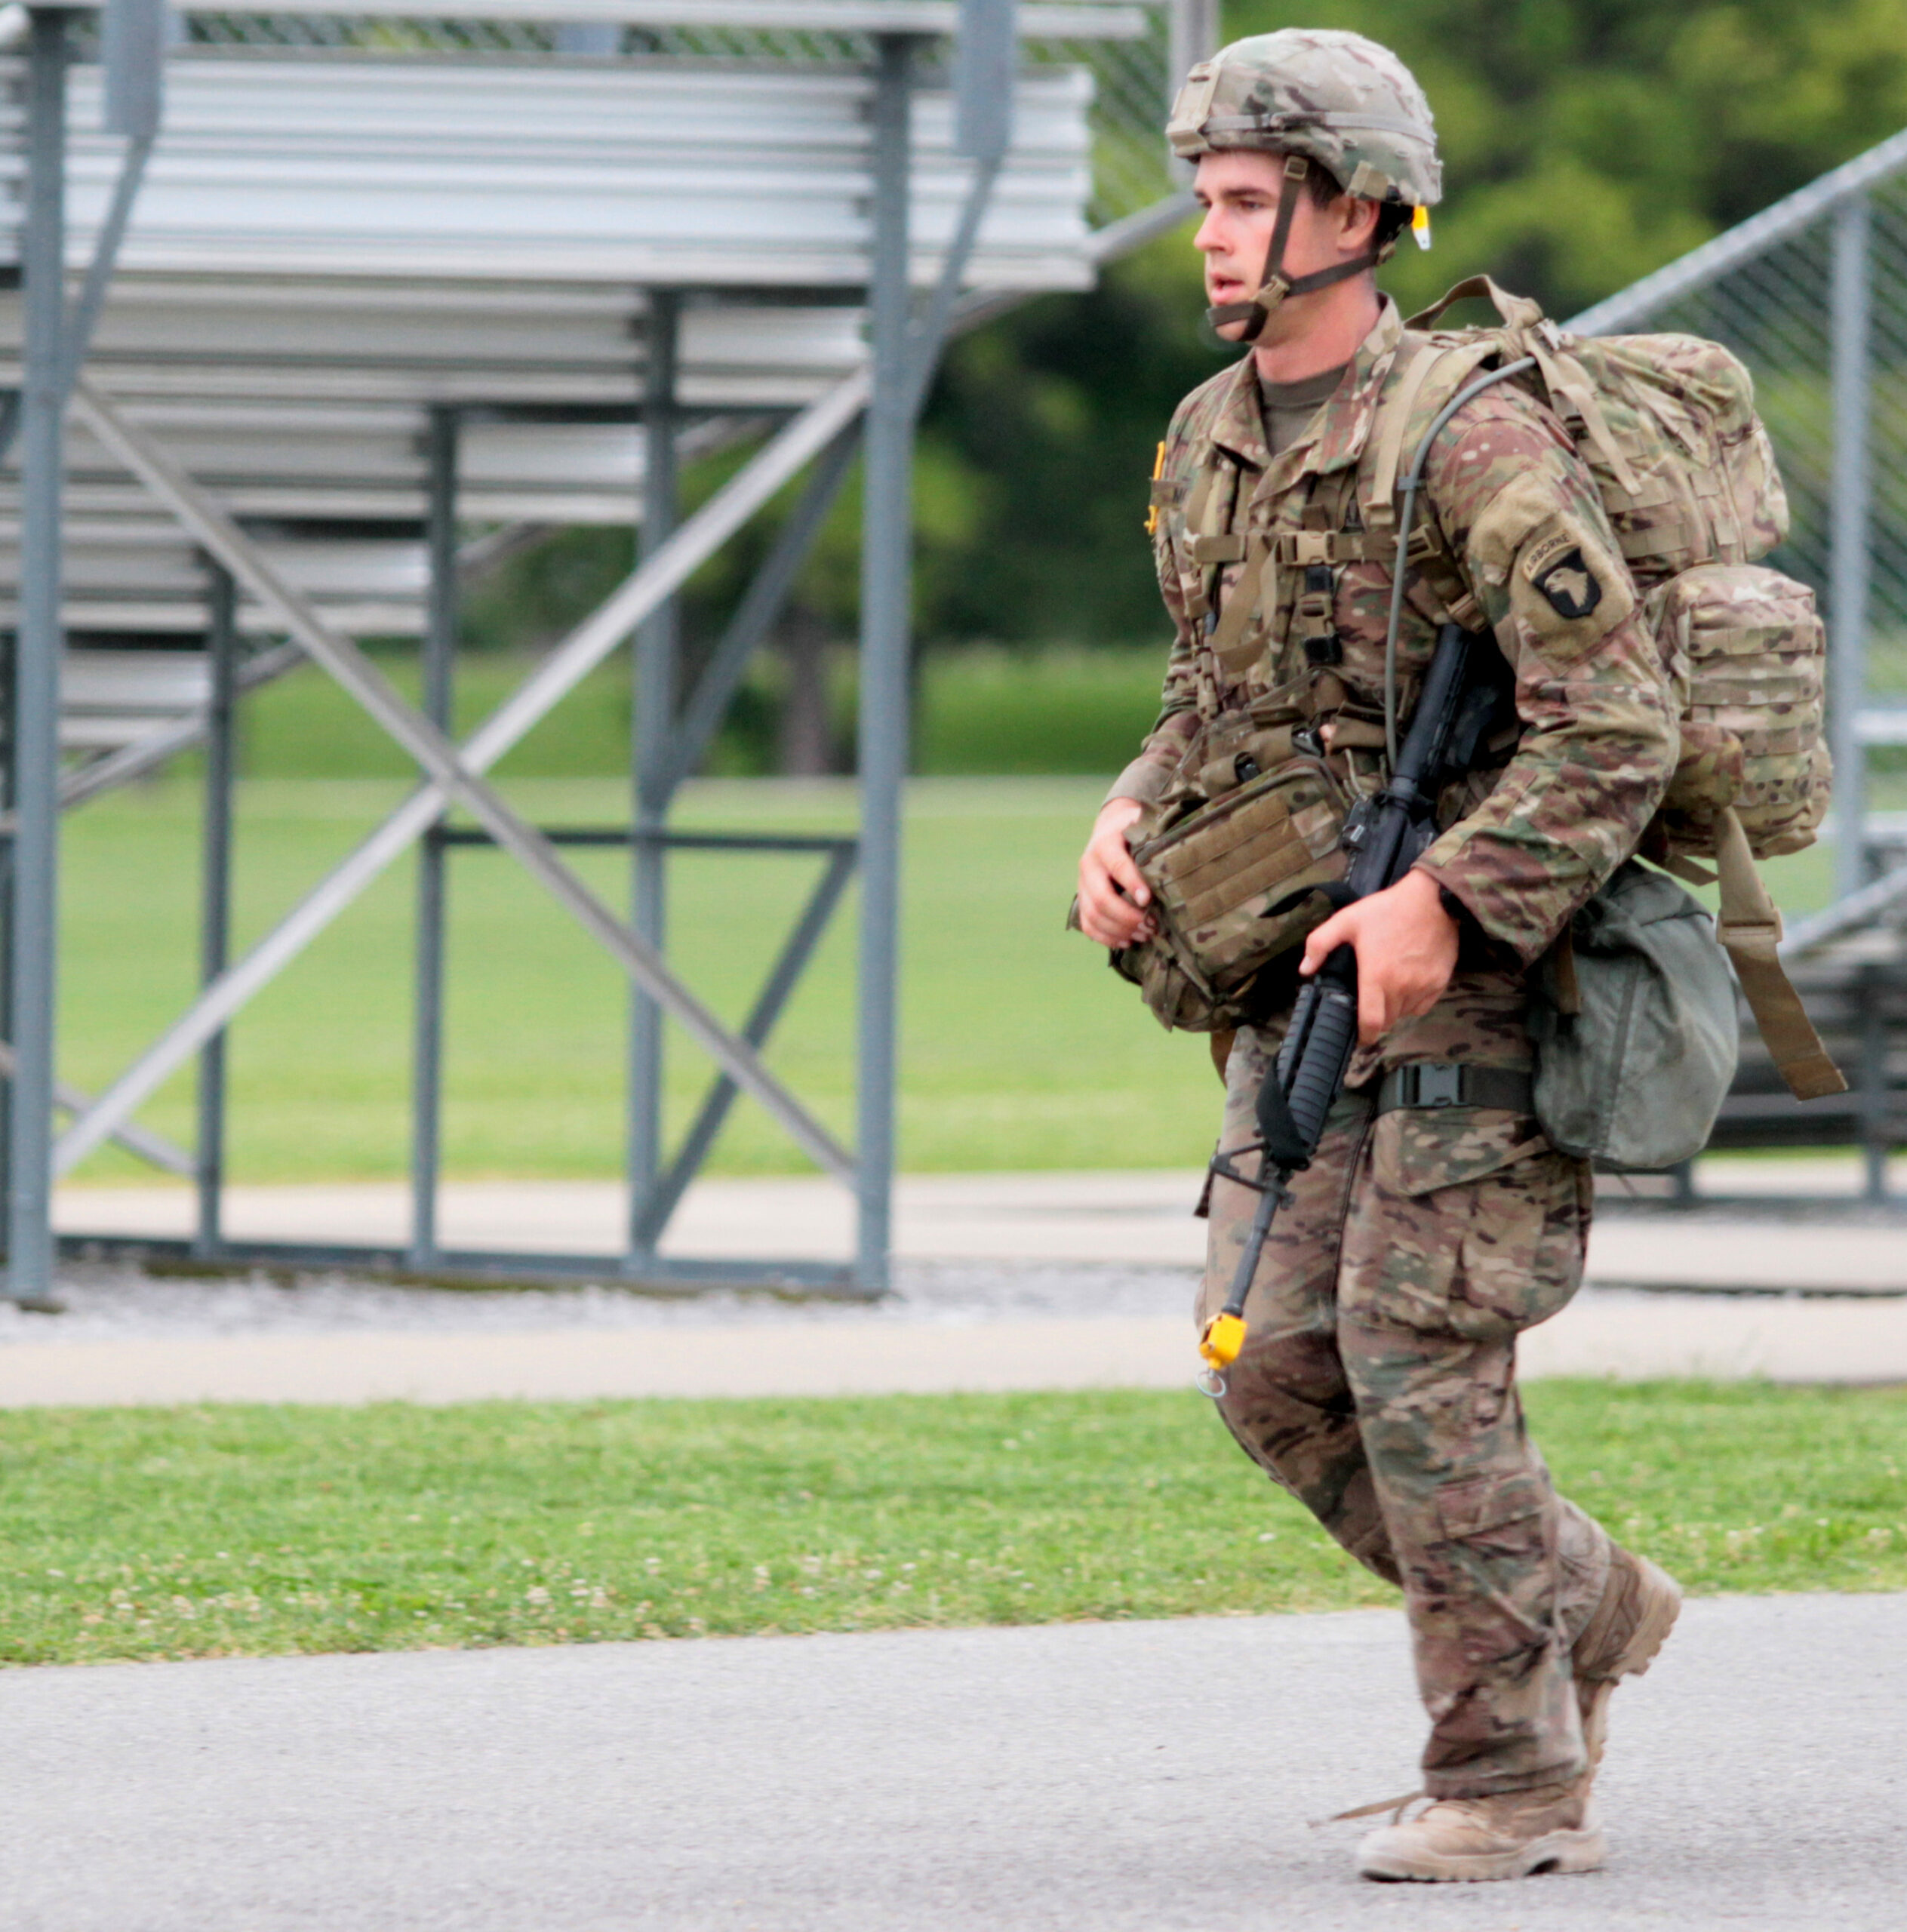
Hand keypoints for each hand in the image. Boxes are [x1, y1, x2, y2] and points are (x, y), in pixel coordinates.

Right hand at [1077, 797, 1155, 948]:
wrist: (1110, 829)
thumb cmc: (1136, 833)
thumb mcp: (1144, 829)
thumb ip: (1155, 845)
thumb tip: (1181, 868)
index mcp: (1105, 843)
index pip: (1117, 866)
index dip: (1132, 884)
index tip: (1148, 900)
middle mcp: (1089, 864)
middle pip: (1102, 898)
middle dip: (1127, 917)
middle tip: (1152, 926)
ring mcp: (1082, 884)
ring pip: (1093, 915)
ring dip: (1119, 930)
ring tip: (1145, 935)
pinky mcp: (1082, 900)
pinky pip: (1087, 925)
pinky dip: (1106, 938)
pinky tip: (1127, 942)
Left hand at [1299, 867, 1458, 1044]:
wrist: (1433, 898)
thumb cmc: (1388, 909)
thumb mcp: (1347, 920)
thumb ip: (1320, 944)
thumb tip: (1305, 969)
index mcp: (1377, 976)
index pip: (1371, 1022)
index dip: (1364, 1035)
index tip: (1359, 1036)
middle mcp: (1402, 987)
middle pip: (1388, 1020)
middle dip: (1376, 1018)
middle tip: (1369, 1003)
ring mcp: (1423, 986)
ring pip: (1405, 1013)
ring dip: (1394, 1009)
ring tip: (1387, 990)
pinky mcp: (1440, 981)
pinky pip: (1423, 1005)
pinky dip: (1413, 1002)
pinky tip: (1406, 986)